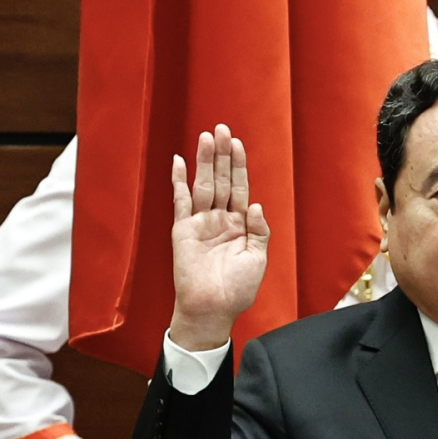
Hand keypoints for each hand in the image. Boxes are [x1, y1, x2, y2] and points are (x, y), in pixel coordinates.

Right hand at [169, 126, 269, 350]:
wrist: (212, 310)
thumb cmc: (237, 290)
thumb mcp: (258, 259)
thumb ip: (259, 231)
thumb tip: (256, 205)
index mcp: (240, 225)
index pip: (240, 188)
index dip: (239, 165)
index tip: (237, 143)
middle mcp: (220, 219)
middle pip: (222, 180)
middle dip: (221, 155)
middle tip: (221, 128)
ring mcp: (200, 223)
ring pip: (203, 185)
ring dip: (204, 161)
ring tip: (205, 137)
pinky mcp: (183, 231)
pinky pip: (180, 202)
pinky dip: (178, 182)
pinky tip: (177, 162)